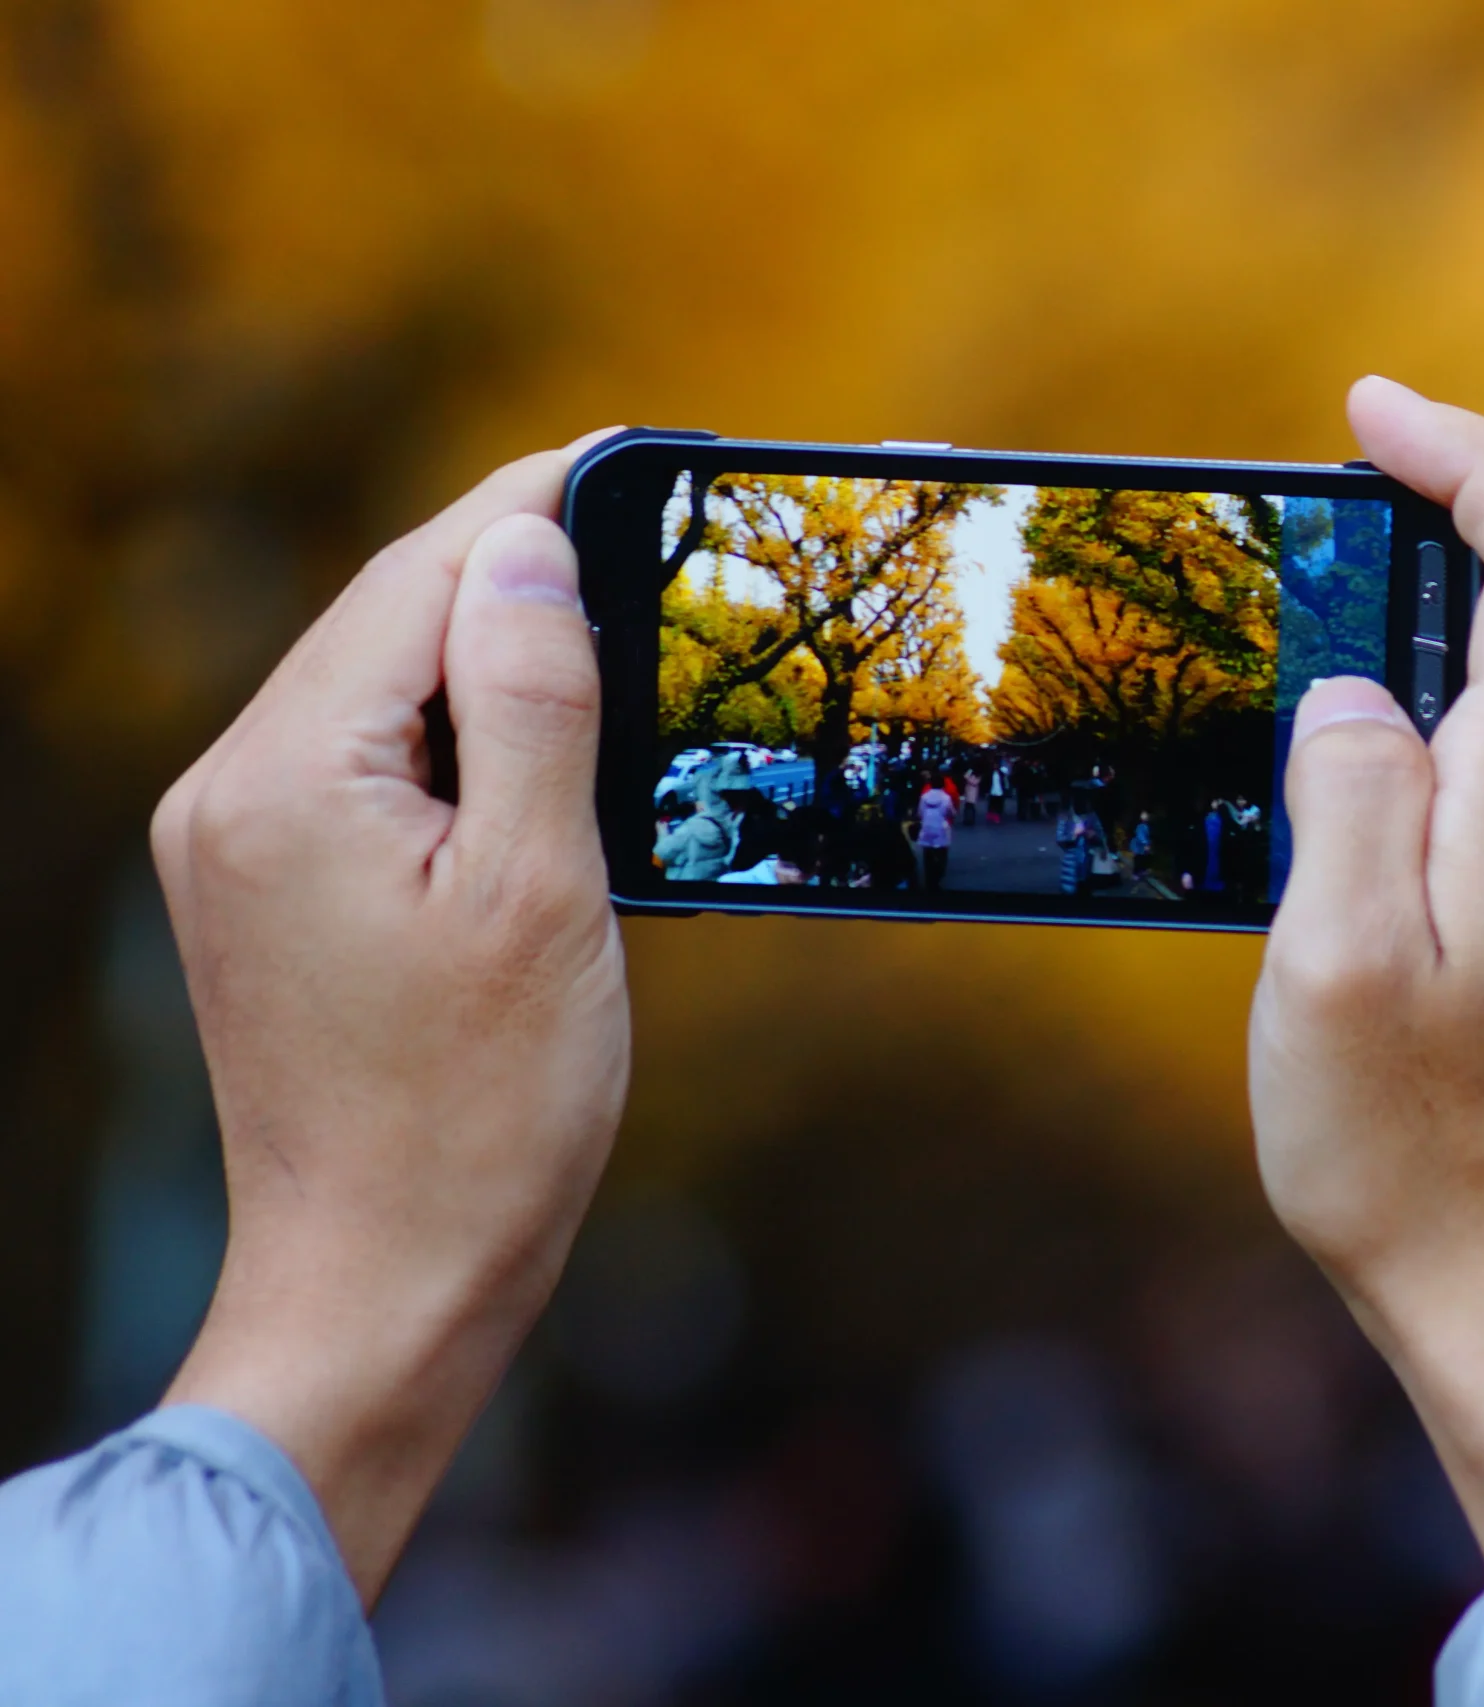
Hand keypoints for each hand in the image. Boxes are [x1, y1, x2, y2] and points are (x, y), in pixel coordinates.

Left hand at [154, 439, 628, 1603]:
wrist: (383, 1284)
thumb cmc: (478, 1117)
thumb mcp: (540, 894)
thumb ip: (530, 704)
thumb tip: (526, 546)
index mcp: (288, 780)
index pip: (420, 576)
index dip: (535, 504)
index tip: (637, 453)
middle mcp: (232, 793)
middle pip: (388, 617)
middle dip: (518, 569)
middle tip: (652, 530)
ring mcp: (237, 845)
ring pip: (379, 686)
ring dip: (492, 653)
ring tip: (619, 634)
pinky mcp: (265, 893)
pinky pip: (367, 760)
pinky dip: (458, 734)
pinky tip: (542, 750)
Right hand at [1249, 378, 1483, 1568]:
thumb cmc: (1416, 1150)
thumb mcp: (1331, 968)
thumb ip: (1348, 796)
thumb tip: (1351, 695)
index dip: (1467, 455)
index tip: (1369, 413)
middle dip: (1431, 535)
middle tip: (1301, 538)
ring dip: (1428, 639)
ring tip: (1303, 667)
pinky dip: (1446, 723)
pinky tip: (1359, 785)